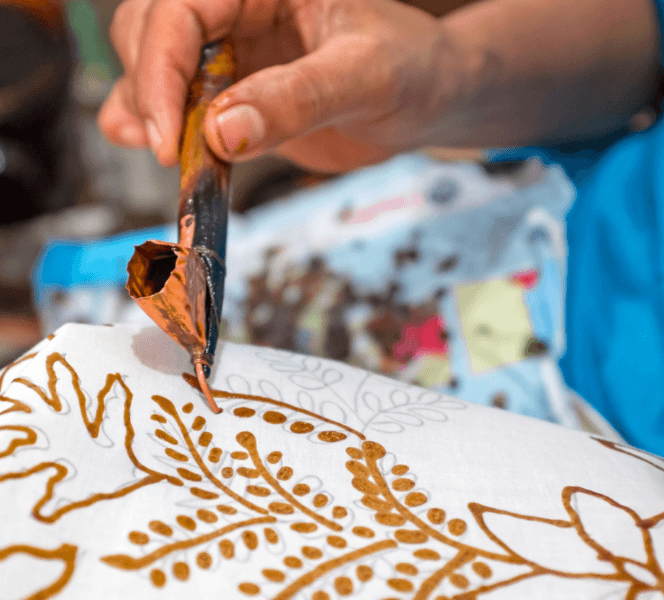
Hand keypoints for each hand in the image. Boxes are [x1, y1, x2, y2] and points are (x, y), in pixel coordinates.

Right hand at [98, 0, 486, 171]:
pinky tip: (156, 144)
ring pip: (158, 66)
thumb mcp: (365, 77)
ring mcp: (236, 54)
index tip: (168, 134)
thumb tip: (224, 131)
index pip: (182, 8)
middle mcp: (242, 11)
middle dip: (149, 89)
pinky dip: (162, 124)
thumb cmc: (412, 70)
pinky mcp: (239, 95)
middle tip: (169, 149)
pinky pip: (185, 104)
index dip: (160, 69)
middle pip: (152, 30)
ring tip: (163, 151)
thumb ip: (297, 99)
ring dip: (146, 109)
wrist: (427, 101)